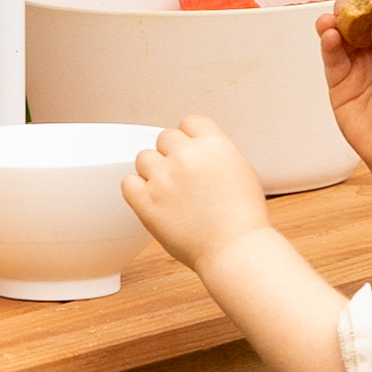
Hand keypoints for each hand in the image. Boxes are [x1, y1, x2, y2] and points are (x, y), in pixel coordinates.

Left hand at [124, 115, 270, 274]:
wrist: (235, 249)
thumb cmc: (243, 219)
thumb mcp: (241, 171)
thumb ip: (216, 154)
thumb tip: (199, 150)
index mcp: (213, 144)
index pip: (190, 122)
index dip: (190, 139)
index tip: (192, 155)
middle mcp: (186, 155)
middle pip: (165, 138)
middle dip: (172, 156)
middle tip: (182, 179)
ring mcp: (164, 177)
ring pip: (144, 158)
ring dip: (153, 172)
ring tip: (169, 193)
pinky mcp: (146, 201)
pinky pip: (128, 182)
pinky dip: (137, 189)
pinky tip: (152, 200)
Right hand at [319, 0, 371, 189]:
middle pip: (363, 20)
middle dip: (353, 8)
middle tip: (345, 5)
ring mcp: (359, 68)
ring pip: (343, 35)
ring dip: (335, 23)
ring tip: (332, 20)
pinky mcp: (341, 85)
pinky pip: (332, 58)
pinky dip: (328, 44)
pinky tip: (329, 36)